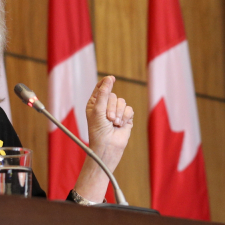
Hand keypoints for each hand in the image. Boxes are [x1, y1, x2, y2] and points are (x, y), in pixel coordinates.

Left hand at [73, 76, 133, 201]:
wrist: (108, 147)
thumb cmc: (98, 130)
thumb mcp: (98, 109)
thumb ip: (104, 93)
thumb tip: (110, 78)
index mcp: (94, 103)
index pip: (101, 88)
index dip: (106, 82)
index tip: (111, 78)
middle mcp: (105, 106)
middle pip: (113, 95)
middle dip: (112, 107)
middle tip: (109, 118)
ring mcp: (116, 112)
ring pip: (122, 102)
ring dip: (119, 113)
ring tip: (114, 123)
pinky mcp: (125, 118)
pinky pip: (129, 109)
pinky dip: (126, 117)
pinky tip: (121, 125)